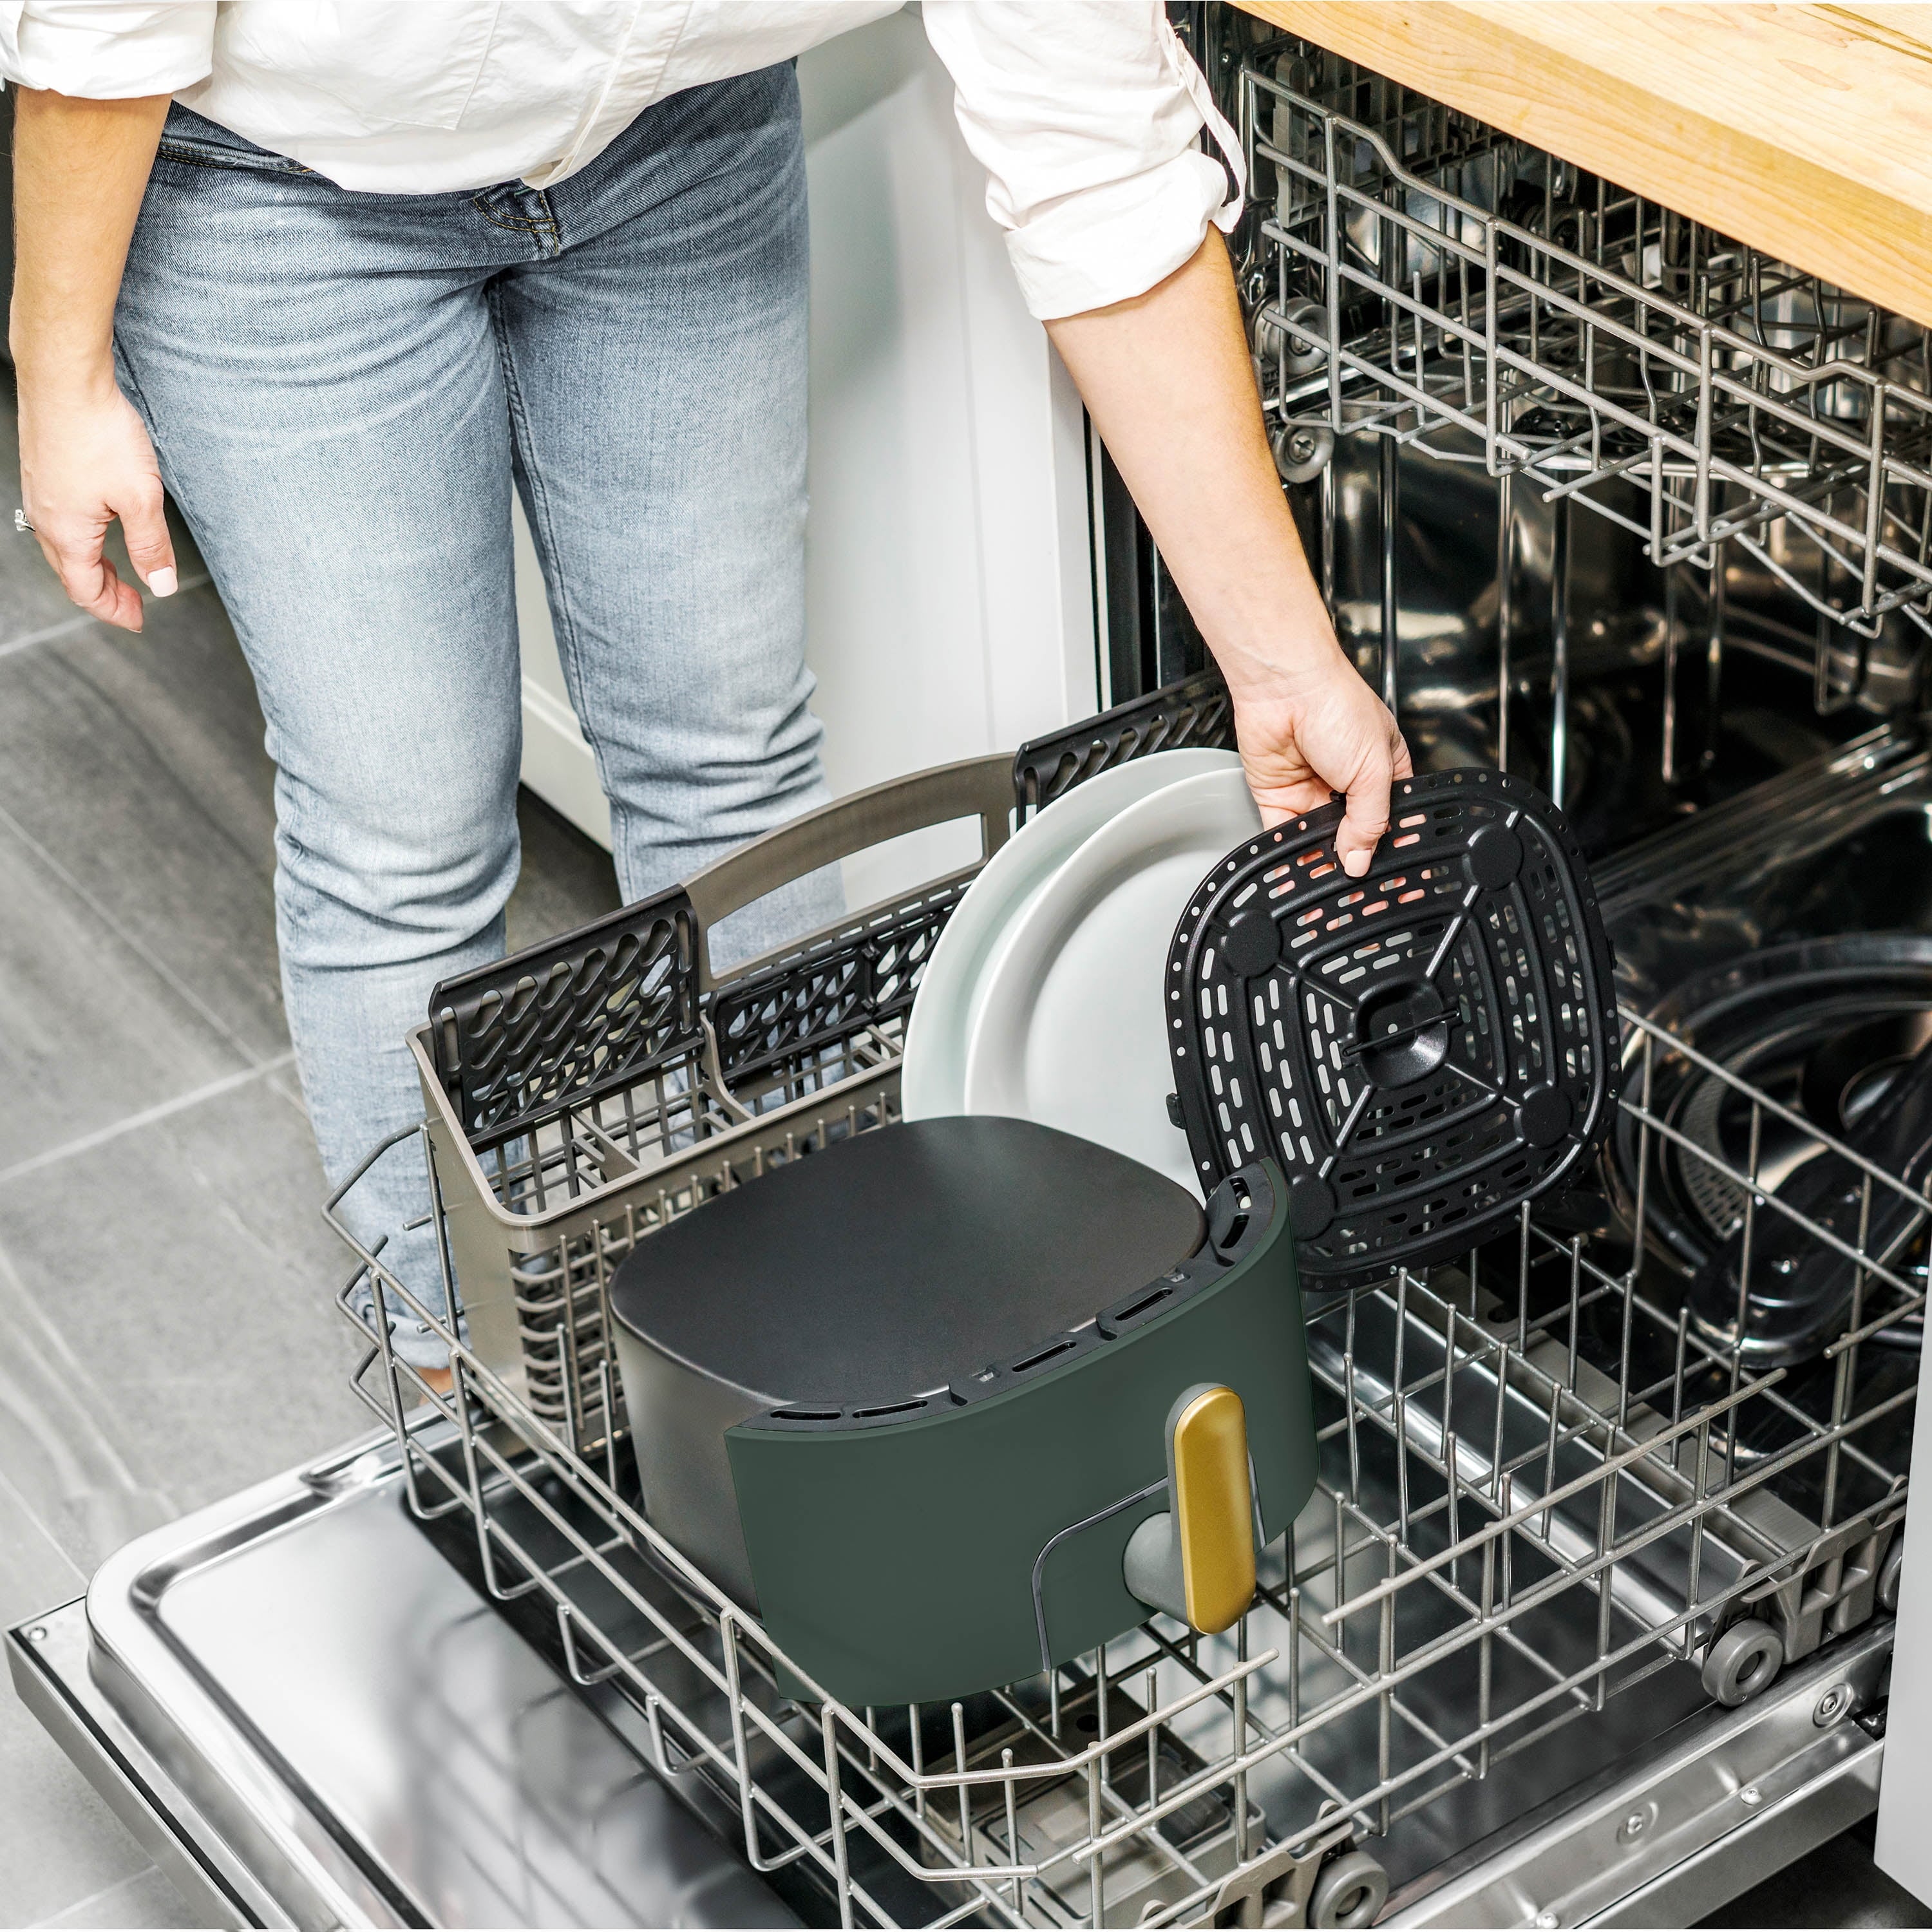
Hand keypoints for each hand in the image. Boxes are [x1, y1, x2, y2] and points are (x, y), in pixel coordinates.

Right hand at [17, 373, 176, 631]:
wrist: (64, 379)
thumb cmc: (98, 432)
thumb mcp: (140, 497)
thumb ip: (151, 546)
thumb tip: (161, 585)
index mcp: (67, 533)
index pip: (86, 591)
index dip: (115, 611)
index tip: (139, 620)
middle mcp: (45, 518)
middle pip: (72, 573)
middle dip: (105, 593)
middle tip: (136, 603)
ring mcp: (40, 494)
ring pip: (65, 547)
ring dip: (94, 566)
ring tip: (124, 571)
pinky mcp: (44, 472)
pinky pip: (61, 520)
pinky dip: (84, 539)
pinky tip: (102, 527)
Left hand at [1227, 643, 1412, 877]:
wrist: (1285, 687)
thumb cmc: (1337, 705)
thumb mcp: (1374, 768)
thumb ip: (1371, 819)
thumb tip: (1363, 858)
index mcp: (1383, 771)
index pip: (1390, 820)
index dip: (1390, 846)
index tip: (1391, 876)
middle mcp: (1347, 783)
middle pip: (1353, 835)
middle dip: (1354, 858)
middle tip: (1357, 884)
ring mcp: (1312, 791)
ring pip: (1318, 840)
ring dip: (1321, 861)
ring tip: (1328, 883)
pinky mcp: (1279, 798)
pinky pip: (1284, 835)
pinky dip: (1288, 853)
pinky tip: (1298, 869)